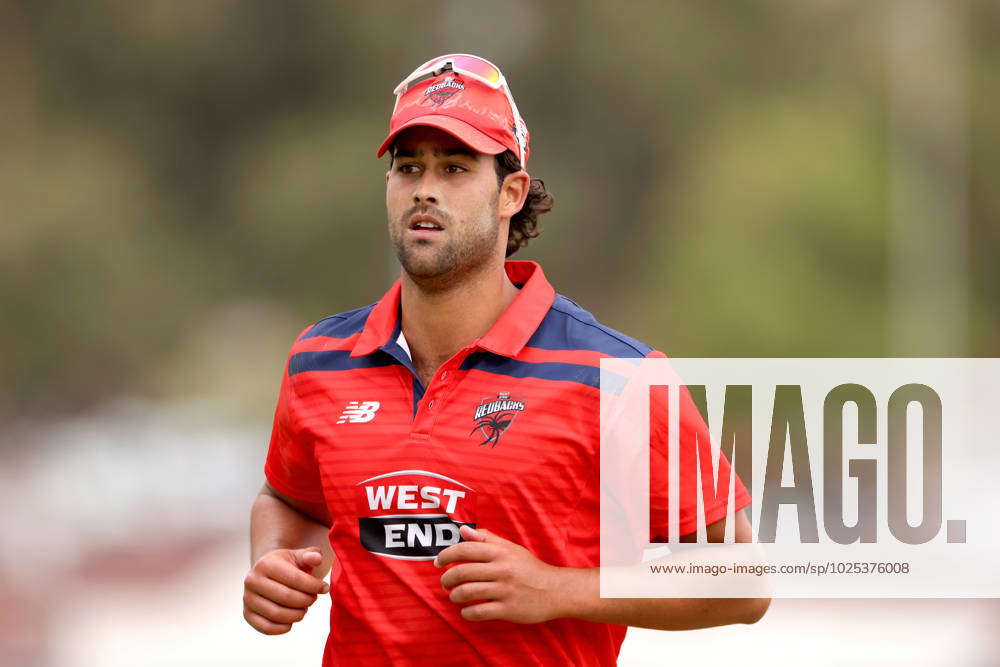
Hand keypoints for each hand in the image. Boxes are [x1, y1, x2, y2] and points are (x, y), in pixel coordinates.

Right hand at [243, 547, 328, 634]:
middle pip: (287, 598)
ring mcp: (248, 599)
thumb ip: (311, 555)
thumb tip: (316, 559)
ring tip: (304, 608)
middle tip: (313, 599)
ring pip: (277, 614)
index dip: (314, 586)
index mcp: (266, 564)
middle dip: (306, 600)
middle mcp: (253, 580)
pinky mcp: (247, 615)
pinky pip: (266, 628)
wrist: (268, 574)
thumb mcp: (299, 556)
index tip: (324, 588)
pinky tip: (293, 620)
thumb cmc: (288, 565)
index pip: (295, 579)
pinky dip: (283, 627)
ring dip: (297, 615)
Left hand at [435, 525, 565, 623]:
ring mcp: (505, 590)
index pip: (465, 550)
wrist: (556, 590)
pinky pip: (479, 612)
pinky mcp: (508, 609)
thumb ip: (486, 539)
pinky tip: (467, 611)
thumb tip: (463, 530)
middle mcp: (502, 569)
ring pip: (467, 593)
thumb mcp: (511, 548)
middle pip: (462, 572)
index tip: (438, 562)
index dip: (446, 555)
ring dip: (455, 596)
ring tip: (455, 596)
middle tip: (445, 583)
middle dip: (447, 579)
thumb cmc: (529, 568)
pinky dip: (467, 613)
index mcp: (500, 552)